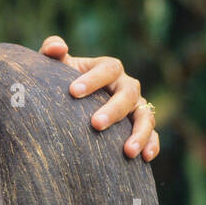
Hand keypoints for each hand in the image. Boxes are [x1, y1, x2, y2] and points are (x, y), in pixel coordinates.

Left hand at [38, 35, 158, 160]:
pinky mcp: (141, 127)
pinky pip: (153, 135)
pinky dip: (151, 144)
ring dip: (139, 132)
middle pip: (128, 94)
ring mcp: (136, 106)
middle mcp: (126, 86)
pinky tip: (144, 158)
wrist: (72, 106)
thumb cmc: (64, 83)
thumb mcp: (57, 68)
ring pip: (145, 115)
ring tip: (127, 151)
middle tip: (95, 124)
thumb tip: (57, 46)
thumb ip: (52, 52)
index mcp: (108, 68)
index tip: (73, 92)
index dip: (93, 79)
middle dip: (114, 109)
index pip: (108, 69)